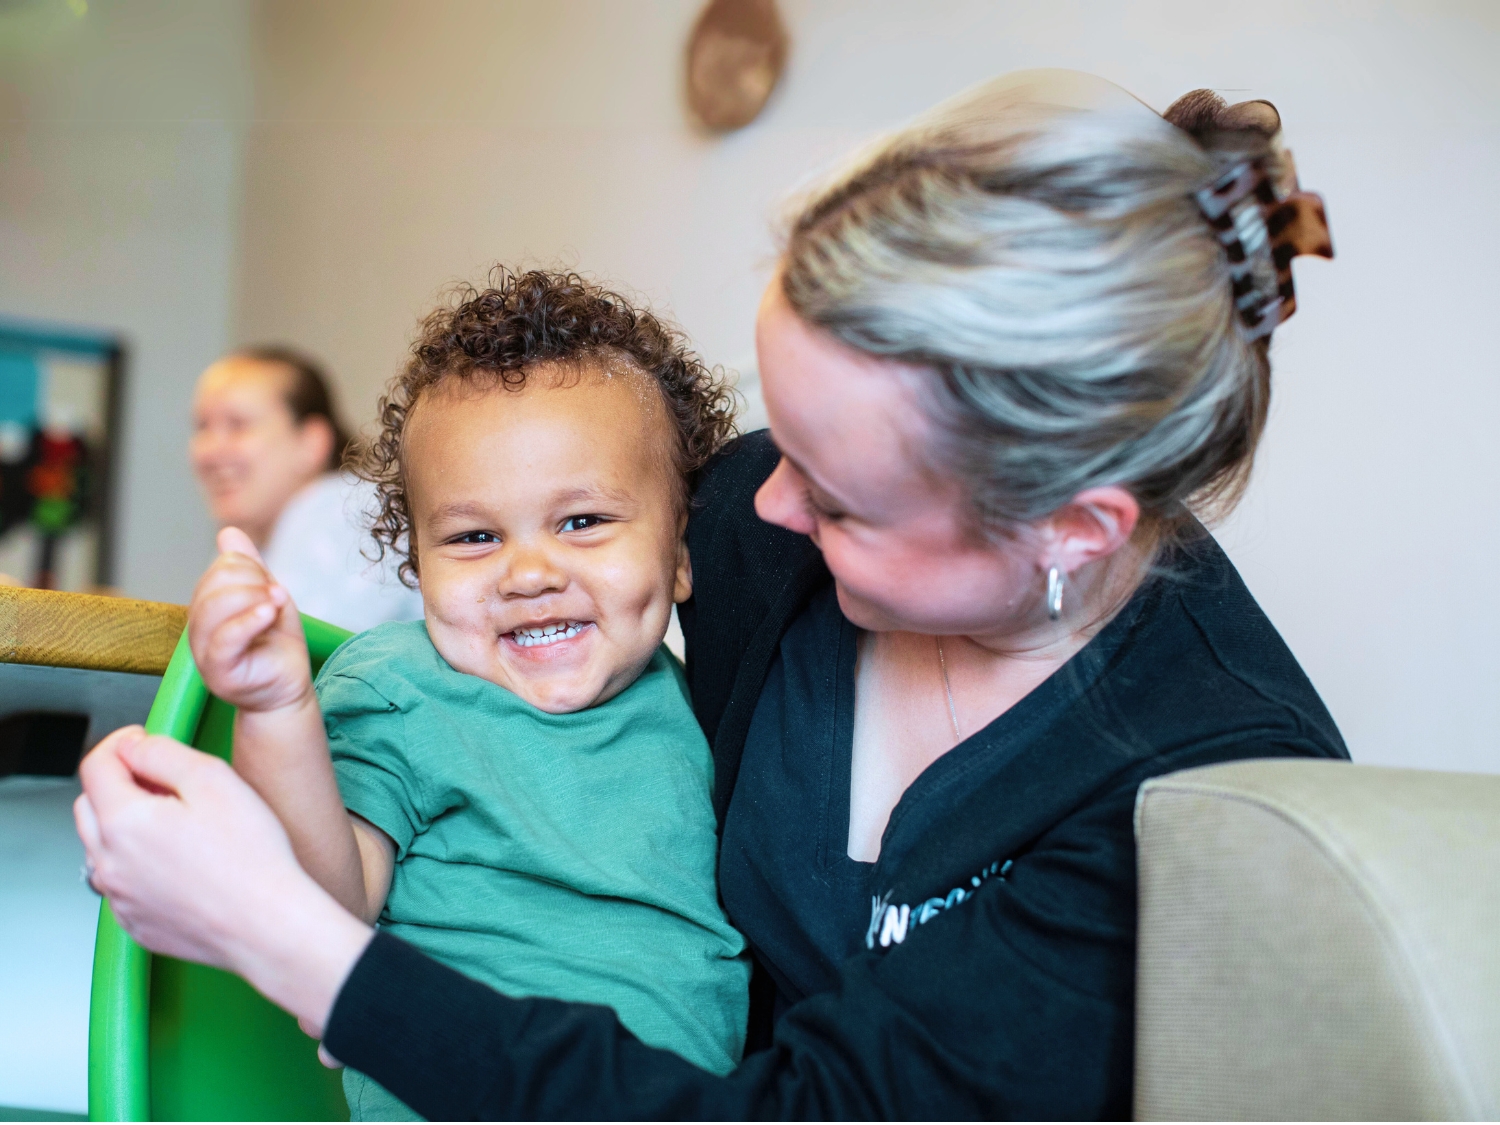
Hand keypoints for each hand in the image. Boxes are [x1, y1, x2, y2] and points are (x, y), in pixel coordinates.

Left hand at [74, 725, 372, 1032]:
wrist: (268, 925)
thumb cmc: (251, 858)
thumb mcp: (214, 779)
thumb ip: (162, 753)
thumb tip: (134, 746)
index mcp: (124, 822)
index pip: (96, 765)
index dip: (121, 743)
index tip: (142, 741)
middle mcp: (109, 863)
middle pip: (90, 805)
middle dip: (120, 784)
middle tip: (165, 782)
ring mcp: (119, 898)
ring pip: (104, 846)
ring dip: (127, 827)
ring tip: (180, 825)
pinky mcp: (135, 923)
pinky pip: (123, 883)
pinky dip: (141, 866)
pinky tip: (185, 864)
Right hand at [190, 527, 311, 712]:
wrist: (287, 688)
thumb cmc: (275, 645)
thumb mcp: (266, 598)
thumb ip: (249, 568)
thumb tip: (228, 532)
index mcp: (208, 608)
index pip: (219, 570)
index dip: (249, 568)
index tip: (272, 582)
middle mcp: (199, 629)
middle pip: (212, 585)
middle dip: (251, 582)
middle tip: (277, 595)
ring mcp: (205, 653)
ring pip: (213, 608)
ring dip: (253, 597)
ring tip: (277, 603)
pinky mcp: (219, 673)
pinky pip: (224, 640)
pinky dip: (249, 620)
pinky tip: (269, 612)